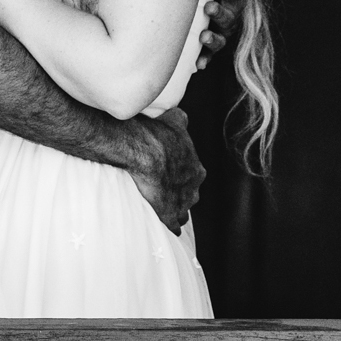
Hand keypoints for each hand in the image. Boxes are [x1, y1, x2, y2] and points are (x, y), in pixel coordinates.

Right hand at [127, 107, 205, 232]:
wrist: (144, 151)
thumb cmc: (157, 134)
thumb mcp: (174, 120)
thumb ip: (180, 120)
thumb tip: (181, 116)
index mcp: (196, 167)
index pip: (194, 174)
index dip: (181, 172)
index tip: (171, 170)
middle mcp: (194, 187)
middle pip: (191, 193)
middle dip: (181, 191)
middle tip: (166, 188)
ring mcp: (183, 203)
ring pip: (184, 210)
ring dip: (176, 208)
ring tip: (163, 207)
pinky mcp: (170, 215)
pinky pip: (174, 224)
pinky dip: (170, 224)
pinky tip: (164, 224)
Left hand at [196, 0, 243, 68]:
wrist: (196, 7)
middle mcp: (230, 12)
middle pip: (230, 13)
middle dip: (220, 11)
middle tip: (209, 8)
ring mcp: (222, 31)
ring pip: (222, 37)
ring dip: (214, 38)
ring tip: (203, 37)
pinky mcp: (212, 46)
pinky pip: (210, 56)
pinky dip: (204, 59)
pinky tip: (198, 64)